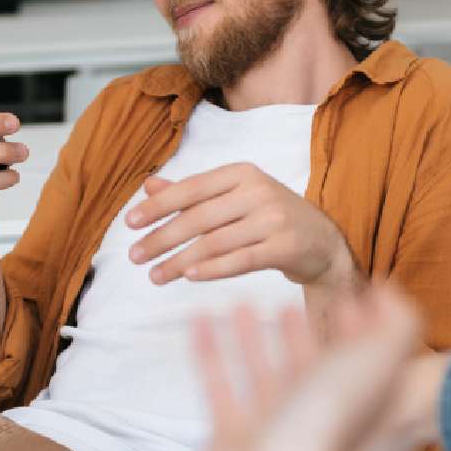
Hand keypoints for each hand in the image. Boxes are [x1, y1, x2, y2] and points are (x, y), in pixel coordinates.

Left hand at [126, 165, 357, 290]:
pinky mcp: (285, 245)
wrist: (322, 242)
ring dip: (179, 261)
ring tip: (154, 276)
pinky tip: (189, 276)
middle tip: (135, 256)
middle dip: (162, 237)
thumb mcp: (233, 199)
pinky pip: (241, 259)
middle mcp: (258, 190)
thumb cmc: (269, 218)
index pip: (191, 188)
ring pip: (216, 241)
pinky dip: (213, 269)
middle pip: (199, 216)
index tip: (129, 223)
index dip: (159, 205)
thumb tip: (148, 186)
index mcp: (241, 173)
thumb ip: (192, 193)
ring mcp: (274, 218)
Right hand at [191, 287, 424, 450]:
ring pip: (259, 375)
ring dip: (251, 339)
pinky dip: (210, 353)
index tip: (340, 300)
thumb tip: (387, 292)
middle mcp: (313, 418)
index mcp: (352, 402)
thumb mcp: (382, 357)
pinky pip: (218, 386)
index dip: (353, 329)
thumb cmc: (327, 424)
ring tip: (242, 305)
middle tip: (283, 304)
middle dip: (296, 334)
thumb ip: (397, 320)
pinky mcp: (231, 436)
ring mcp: (270, 429)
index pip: (356, 359)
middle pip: (306, 369)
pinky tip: (203, 323)